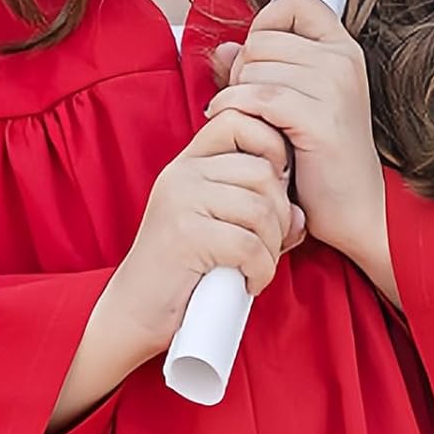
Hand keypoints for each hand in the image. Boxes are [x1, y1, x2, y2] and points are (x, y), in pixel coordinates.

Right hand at [108, 110, 305, 361]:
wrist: (134, 312)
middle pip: (262, 172)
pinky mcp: (185, 235)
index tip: (274, 187)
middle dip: (279, 214)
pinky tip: (250, 282)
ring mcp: (181, 201)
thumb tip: (298, 214)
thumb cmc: (183, 271)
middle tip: (269, 245)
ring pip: (260, 208)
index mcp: (190, 163)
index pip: (239, 120)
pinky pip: (248, 245)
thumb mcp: (219, 225)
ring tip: (258, 266)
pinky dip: (261, 270)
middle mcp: (183, 173)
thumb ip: (258, 208)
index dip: (270, 146)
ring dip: (272, 246)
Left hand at [206, 0, 392, 292]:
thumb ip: (259, 69)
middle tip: (251, 105)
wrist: (357, 210)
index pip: (298, 1)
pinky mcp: (319, 119)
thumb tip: (222, 49)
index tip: (260, 57)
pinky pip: (256, 97)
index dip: (267, 22)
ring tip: (253, 122)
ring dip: (239, 95)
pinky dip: (235, 110)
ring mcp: (334, 88)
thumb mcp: (294, 104)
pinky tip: (240, 127)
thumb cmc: (323, 160)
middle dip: (243, 70)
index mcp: (343, 50)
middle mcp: (342, 61)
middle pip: (262, 38)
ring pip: (254, 66)